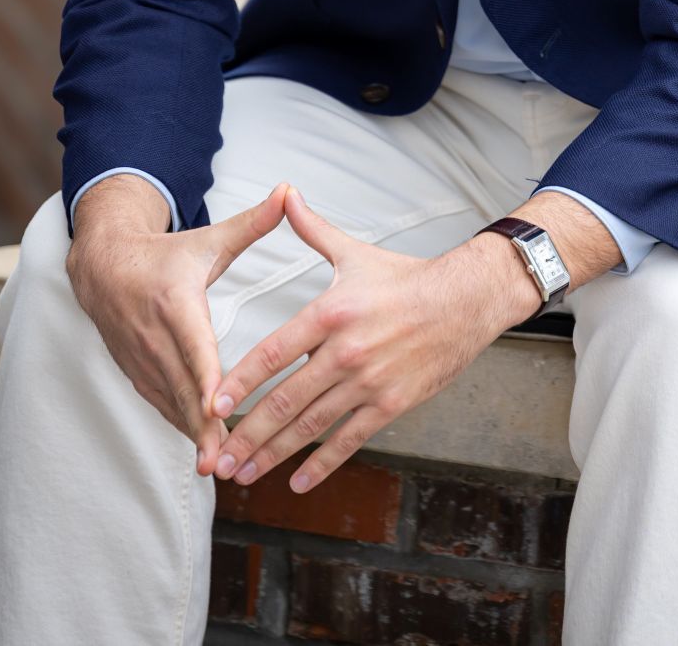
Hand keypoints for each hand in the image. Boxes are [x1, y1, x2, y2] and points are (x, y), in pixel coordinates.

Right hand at [66, 180, 288, 475]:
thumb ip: (252, 223)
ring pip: (171, 404)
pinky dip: (181, 428)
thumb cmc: (167, 254)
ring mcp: (141, 359)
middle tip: (225, 462)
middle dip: (202, 427)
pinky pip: (161, 406)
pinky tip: (205, 452)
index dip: (206, 382)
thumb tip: (290, 190)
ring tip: (221, 467)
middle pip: (183, 388)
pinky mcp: (136, 374)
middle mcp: (154, 336)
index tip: (219, 412)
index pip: (194, 348)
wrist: (103, 267)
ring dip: (193, 436)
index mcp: (176, 302)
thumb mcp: (208, 239)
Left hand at [200, 185, 536, 493]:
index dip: (241, 382)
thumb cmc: (405, 278)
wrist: (464, 301)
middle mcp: (346, 351)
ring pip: (311, 426)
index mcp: (330, 313)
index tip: (212, 405)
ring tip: (243, 474)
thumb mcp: (354, 253)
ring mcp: (368, 382)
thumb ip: (313, 230)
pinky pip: (349, 440)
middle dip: (247, 434)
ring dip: (273, 454)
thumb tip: (285, 195)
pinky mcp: (391, 405)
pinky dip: (322, 464)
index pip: (274, 352)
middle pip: (286, 400)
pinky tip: (298, 482)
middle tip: (216, 459)